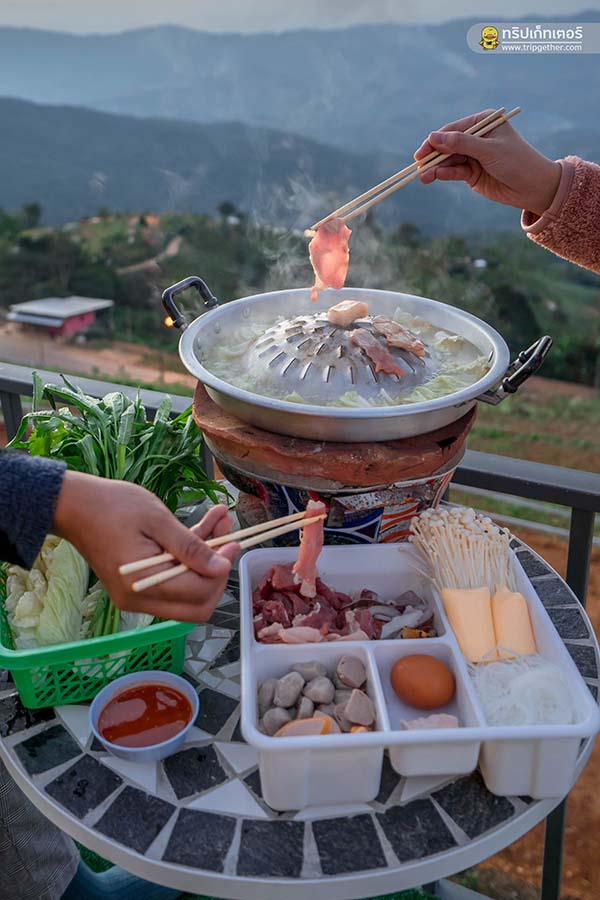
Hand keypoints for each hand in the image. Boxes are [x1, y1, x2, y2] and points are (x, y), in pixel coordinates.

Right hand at [52, 471, 238, 622]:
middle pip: (196, 604)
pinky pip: (173, 581)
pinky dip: (189, 558)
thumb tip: (221, 568)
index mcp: (143, 584)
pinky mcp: (138, 587)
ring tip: (220, 520)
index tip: (233, 542)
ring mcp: (138, 597)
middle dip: (216, 571)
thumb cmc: (112, 506)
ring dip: (206, 560)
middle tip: (228, 539)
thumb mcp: (158, 520)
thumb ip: (191, 547)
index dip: (220, 570)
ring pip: (187, 592)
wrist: (74, 505)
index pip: (198, 592)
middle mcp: (140, 600)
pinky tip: (205, 525)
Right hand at [414, 109, 561, 216]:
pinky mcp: (472, 173)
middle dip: (434, 156)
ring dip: (436, 169)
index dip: (436, 140)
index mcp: (484, 122)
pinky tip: (434, 178)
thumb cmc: (517, 162)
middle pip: (447, 145)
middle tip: (418, 166)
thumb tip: (433, 137)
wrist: (534, 188)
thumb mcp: (488, 150)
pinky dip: (444, 175)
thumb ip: (460, 143)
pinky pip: (454, 172)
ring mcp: (473, 156)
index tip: (423, 151)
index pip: (453, 129)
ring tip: (423, 177)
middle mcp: (477, 137)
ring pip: (448, 160)